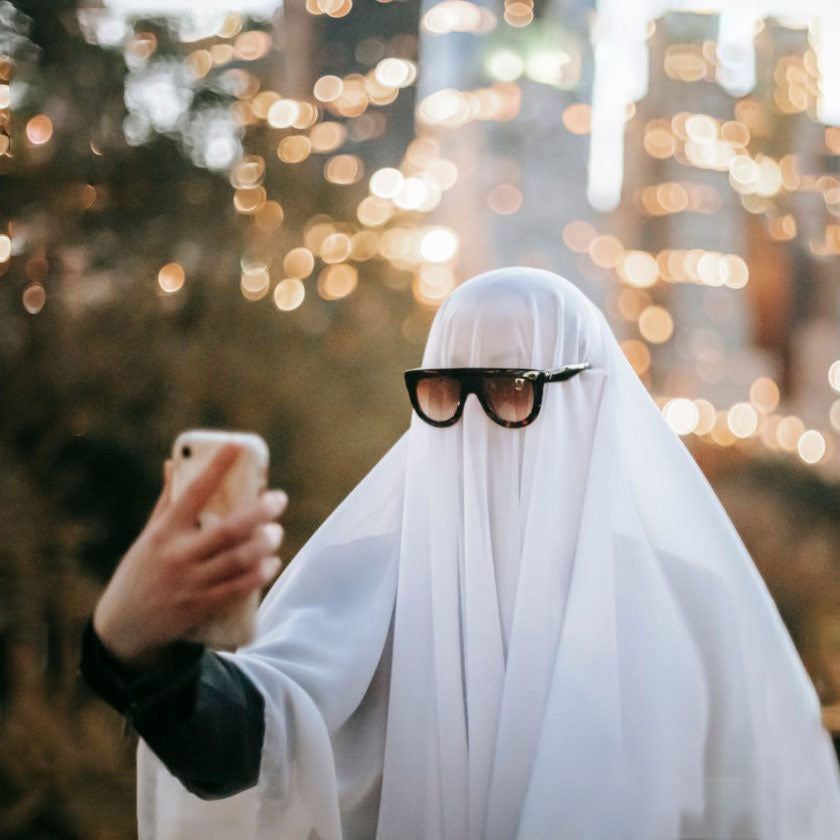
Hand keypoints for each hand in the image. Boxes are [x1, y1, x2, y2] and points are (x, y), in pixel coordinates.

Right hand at [93, 443, 286, 668]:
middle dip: (258, 513)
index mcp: (164, 531)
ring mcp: (190, 582)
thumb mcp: (149, 535)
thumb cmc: (141, 571)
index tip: (235, 446)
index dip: (216, 468)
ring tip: (277, 533)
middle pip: (226, 530)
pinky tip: (271, 563)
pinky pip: (236, 588)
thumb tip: (174, 462)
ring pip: (237, 560)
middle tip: (278, 499)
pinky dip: (258, 575)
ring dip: (264, 545)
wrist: (122, 626)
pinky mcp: (199, 606)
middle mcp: (177, 555)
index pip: (192, 492)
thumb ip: (167, 501)